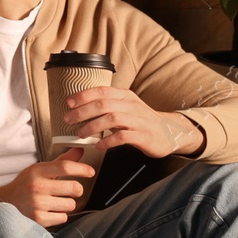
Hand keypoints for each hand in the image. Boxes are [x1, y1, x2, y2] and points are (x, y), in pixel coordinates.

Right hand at [0, 148, 93, 226]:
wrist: (4, 203)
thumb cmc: (25, 185)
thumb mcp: (39, 170)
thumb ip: (61, 162)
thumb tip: (79, 150)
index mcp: (36, 172)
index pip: (64, 166)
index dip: (81, 168)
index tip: (90, 171)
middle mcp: (36, 187)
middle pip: (74, 188)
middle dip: (77, 190)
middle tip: (70, 190)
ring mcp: (38, 204)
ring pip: (71, 204)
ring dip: (67, 204)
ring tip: (54, 201)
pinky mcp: (39, 219)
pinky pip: (63, 217)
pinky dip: (59, 215)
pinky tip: (49, 210)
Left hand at [64, 86, 203, 157]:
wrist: (169, 132)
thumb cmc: (141, 120)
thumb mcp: (125, 107)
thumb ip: (106, 105)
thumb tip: (79, 108)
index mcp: (125, 96)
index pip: (102, 91)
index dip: (83, 96)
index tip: (69, 103)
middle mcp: (132, 106)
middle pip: (102, 105)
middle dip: (82, 112)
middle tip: (68, 120)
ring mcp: (139, 120)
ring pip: (111, 119)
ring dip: (92, 127)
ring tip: (80, 134)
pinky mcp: (143, 136)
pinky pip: (122, 137)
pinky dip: (108, 141)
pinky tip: (99, 146)